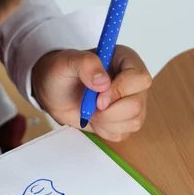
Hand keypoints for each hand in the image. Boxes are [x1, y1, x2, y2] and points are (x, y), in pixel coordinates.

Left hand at [32, 45, 151, 141]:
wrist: (54, 93)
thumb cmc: (61, 74)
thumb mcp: (66, 62)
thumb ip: (86, 64)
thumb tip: (103, 82)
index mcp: (125, 60)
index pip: (139, 78)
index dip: (120, 91)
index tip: (99, 99)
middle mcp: (133, 82)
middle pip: (137, 104)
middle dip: (110, 111)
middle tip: (90, 107)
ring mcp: (132, 102)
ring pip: (133, 121)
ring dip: (106, 122)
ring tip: (90, 111)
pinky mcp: (125, 120)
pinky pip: (123, 133)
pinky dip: (104, 130)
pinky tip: (94, 119)